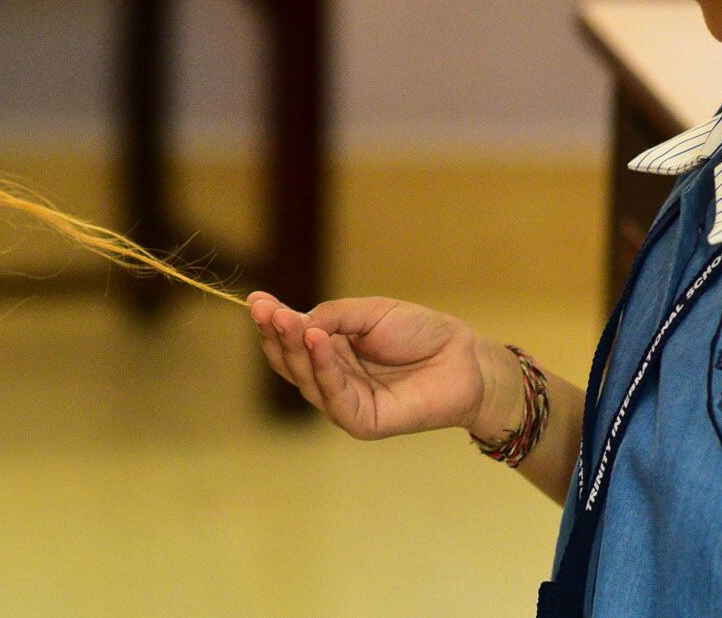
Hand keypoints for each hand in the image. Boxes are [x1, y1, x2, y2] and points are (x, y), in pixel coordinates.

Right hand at [247, 290, 513, 441]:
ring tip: (286, 320)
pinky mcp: (362, 422)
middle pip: (290, 362)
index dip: (273, 323)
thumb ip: (331, 317)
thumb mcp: (368, 313)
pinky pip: (334, 396)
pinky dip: (322, 367)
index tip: (256, 300)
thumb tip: (288, 317)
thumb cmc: (420, 332)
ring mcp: (345, 403)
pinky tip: (317, 340)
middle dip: (276, 335)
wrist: (464, 358)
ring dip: (294, 348)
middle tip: (265, 309)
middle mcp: (333, 379)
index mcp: (332, 352)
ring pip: (306, 380)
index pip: (292, 341)